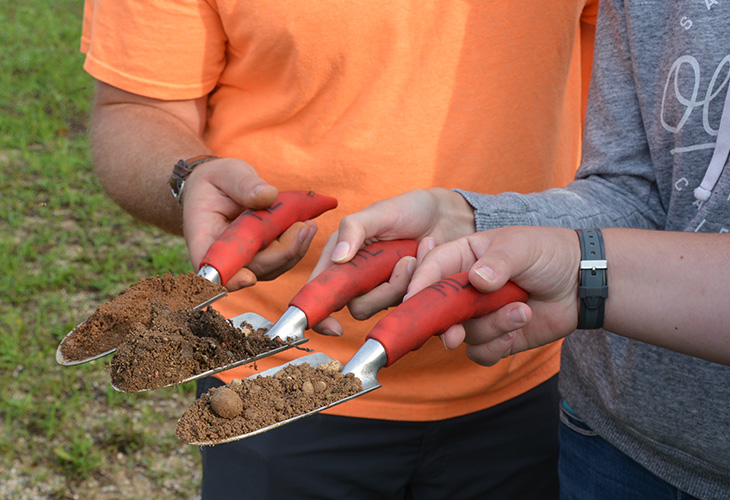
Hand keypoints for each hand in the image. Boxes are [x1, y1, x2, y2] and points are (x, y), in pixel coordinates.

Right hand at [182, 158, 318, 290]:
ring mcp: (244, 260)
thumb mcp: (228, 173)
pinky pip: (281, 260)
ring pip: (271, 268)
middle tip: (305, 227)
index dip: (229, 278)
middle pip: (252, 268)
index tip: (249, 278)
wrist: (222, 186)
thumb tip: (267, 195)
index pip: (211, 266)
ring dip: (294, 250)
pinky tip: (307, 226)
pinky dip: (296, 246)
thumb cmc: (219, 179)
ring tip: (310, 225)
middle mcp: (224, 255)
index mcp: (203, 236)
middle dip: (281, 253)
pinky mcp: (262, 257)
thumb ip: (244, 184)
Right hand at [309, 188, 474, 334]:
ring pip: (385, 309)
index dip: (318, 314)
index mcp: (340, 257)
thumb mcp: (379, 213)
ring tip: (417, 257)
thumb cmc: (408, 209)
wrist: (446, 217)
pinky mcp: (406, 296)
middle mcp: (358, 278)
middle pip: (357, 307)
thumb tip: (338, 258)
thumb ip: (354, 229)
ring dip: (404, 285)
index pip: (319, 292)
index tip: (334, 327)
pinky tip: (426, 267)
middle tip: (405, 261)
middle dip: (384, 289)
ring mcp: (383, 290)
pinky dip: (420, 290)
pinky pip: (409, 309)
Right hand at [406, 226, 580, 365]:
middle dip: (445, 323)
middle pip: (436, 310)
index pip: (432, 269)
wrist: (582, 282)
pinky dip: (497, 346)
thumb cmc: (549, 253)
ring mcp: (477, 314)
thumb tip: (477, 280)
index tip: (414, 301)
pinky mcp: (493, 336)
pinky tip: (519, 326)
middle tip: (454, 333)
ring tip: (522, 311)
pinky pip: (480, 352)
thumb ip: (499, 261)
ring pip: (462, 334)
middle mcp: (464, 288)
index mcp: (463, 257)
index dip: (419, 285)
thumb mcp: (523, 247)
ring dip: (492, 328)